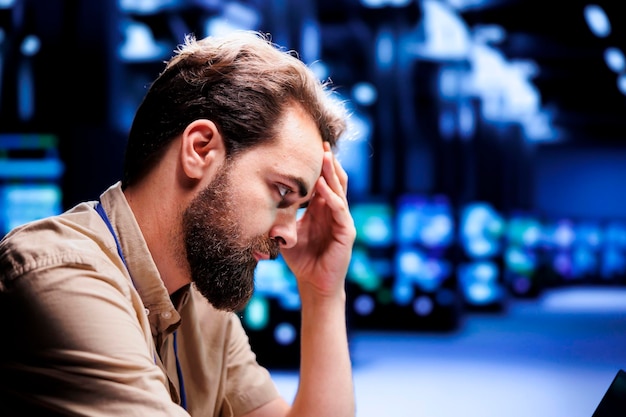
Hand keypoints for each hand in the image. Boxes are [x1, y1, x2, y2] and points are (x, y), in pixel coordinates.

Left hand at [281, 142, 355, 297]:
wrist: (313, 284)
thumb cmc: (301, 259)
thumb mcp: (288, 233)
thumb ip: (283, 216)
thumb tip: (262, 201)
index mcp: (323, 210)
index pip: (324, 183)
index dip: (319, 166)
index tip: (310, 147)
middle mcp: (335, 212)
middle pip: (335, 181)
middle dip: (328, 162)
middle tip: (321, 142)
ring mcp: (343, 221)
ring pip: (339, 190)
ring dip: (331, 173)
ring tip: (324, 155)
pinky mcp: (346, 232)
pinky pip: (339, 208)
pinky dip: (331, 195)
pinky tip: (323, 184)